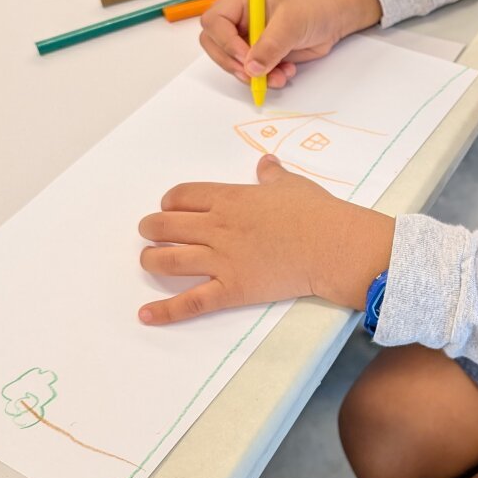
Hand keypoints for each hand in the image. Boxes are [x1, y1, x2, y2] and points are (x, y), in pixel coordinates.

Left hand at [137, 155, 394, 324]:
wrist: (332, 245)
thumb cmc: (316, 211)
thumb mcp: (292, 184)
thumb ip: (272, 175)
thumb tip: (266, 162)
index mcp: (229, 199)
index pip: (181, 196)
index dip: (169, 202)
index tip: (170, 207)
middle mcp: (217, 228)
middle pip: (164, 226)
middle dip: (150, 229)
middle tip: (149, 232)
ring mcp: (221, 260)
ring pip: (167, 261)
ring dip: (150, 260)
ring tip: (148, 260)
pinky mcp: (231, 289)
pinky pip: (190, 302)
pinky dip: (165, 311)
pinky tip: (145, 315)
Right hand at [199, 0, 382, 89]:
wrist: (336, 17)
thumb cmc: (314, 6)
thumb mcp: (292, 21)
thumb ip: (271, 44)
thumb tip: (251, 67)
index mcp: (241, 1)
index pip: (215, 22)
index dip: (225, 42)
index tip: (245, 56)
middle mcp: (240, 20)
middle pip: (215, 45)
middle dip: (233, 64)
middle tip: (253, 75)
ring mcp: (249, 38)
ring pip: (234, 63)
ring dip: (253, 76)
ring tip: (279, 76)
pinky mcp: (262, 55)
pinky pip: (253, 73)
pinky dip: (266, 78)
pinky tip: (286, 73)